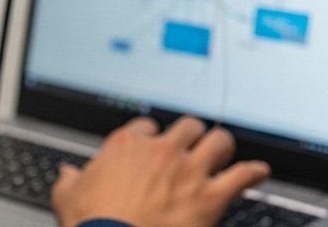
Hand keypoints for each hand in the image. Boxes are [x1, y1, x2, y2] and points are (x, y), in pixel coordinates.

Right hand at [51, 116, 270, 226]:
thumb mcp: (68, 200)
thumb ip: (70, 182)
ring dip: (222, 148)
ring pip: (219, 141)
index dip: (152, 137)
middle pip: (188, 126)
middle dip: (192, 136)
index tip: (153, 147)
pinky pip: (243, 175)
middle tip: (193, 147)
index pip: (147, 125)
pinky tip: (260, 172)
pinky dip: (254, 172)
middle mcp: (162, 151)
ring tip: (223, 154)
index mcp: (127, 145)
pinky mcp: (210, 196)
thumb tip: (67, 175)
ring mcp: (189, 171)